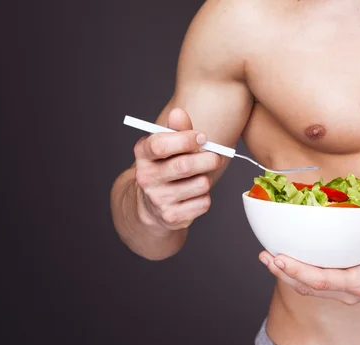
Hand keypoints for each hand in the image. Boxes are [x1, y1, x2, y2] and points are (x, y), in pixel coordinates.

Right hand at [133, 108, 222, 230]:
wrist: (151, 205)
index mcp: (143, 154)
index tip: (202, 137)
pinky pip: (203, 203)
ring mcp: (157, 199)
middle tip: (216, 157)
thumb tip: (178, 113)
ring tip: (200, 177)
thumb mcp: (168, 147)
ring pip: (200, 184)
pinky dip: (205, 197)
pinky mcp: (171, 217)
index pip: (160, 145)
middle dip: (207, 159)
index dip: (185, 139)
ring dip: (207, 179)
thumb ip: (177, 130)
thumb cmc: (166, 168)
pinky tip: (195, 194)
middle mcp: (146, 177)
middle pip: (183, 166)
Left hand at [259, 222, 359, 303]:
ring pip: (307, 286)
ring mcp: (342, 291)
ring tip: (266, 256)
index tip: (278, 258)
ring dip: (286, 273)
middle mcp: (348, 292)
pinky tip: (285, 258)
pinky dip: (297, 271)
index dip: (297, 270)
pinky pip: (314, 282)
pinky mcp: (339, 285)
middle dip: (283, 272)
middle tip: (264, 255)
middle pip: (307, 286)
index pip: (321, 280)